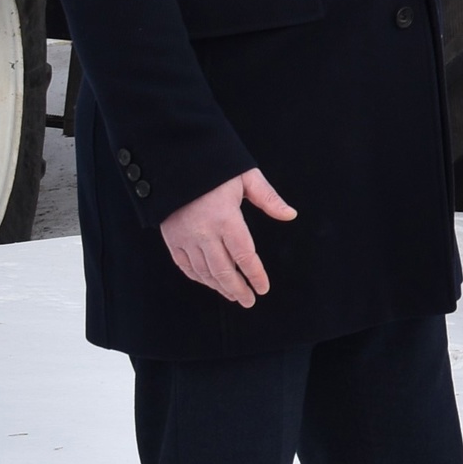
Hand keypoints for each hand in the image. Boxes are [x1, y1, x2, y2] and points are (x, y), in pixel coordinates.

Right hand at [160, 168, 297, 307]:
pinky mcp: (172, 239)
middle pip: (223, 270)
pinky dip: (199, 278)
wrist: (174, 163)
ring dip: (219, 287)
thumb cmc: (216, 168)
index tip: (264, 288)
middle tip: (250, 300)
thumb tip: (290, 215)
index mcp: (226, 218)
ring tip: (234, 296)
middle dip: (238, 289)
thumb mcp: (247, 177)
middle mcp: (204, 233)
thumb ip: (269, 199)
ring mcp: (185, 238)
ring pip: (204, 272)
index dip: (255, 275)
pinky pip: (185, 266)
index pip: (244, 255)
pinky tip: (210, 283)